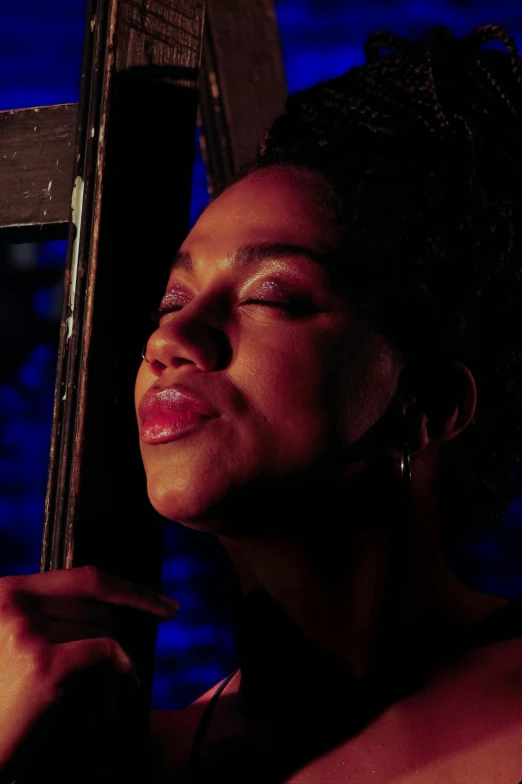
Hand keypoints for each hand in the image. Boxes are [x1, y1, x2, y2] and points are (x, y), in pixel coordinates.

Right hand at [0, 565, 178, 780]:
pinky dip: (124, 669)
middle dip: (113, 641)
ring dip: (116, 662)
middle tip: (116, 670)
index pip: (85, 577)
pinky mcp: (43, 662)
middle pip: (97, 609)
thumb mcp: (17, 642)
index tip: (165, 605)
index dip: (131, 589)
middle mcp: (15, 603)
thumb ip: (48, 616)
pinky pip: (107, 651)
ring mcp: (27, 630)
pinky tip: (125, 688)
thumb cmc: (3, 701)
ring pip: (103, 630)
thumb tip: (108, 608)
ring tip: (107, 688)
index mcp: (8, 592)